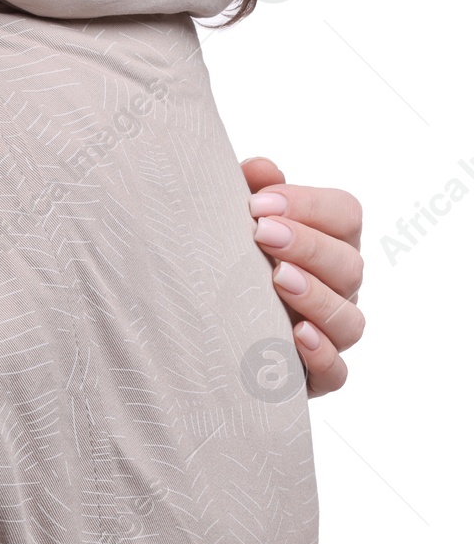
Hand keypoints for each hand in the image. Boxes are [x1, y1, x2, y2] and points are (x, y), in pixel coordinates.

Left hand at [241, 157, 363, 395]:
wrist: (193, 325)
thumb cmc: (220, 261)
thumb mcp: (227, 222)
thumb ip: (246, 191)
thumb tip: (261, 168)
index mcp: (324, 242)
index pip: (345, 214)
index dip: (310, 205)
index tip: (258, 203)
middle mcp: (336, 287)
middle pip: (350, 264)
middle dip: (308, 246)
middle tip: (262, 234)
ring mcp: (329, 333)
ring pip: (350, 320)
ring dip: (317, 297)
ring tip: (278, 280)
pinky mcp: (312, 376)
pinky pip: (337, 373)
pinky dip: (323, 356)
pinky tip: (297, 336)